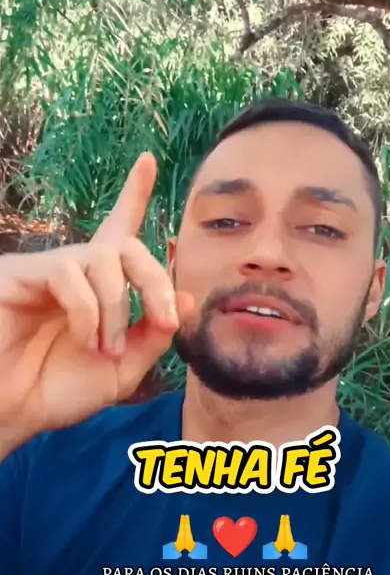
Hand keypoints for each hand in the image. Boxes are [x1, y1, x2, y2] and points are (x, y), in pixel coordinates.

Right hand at [0, 153, 193, 452]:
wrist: (11, 413)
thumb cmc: (57, 392)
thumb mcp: (121, 371)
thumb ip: (153, 337)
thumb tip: (187, 299)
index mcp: (98, 291)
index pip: (118, 233)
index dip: (132, 196)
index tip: (148, 161)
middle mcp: (73, 273)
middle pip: (126, 246)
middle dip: (154, 281)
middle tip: (163, 320)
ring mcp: (46, 272)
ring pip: (102, 259)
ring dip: (118, 308)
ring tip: (107, 349)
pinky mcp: (20, 275)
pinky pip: (69, 273)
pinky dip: (88, 311)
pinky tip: (85, 341)